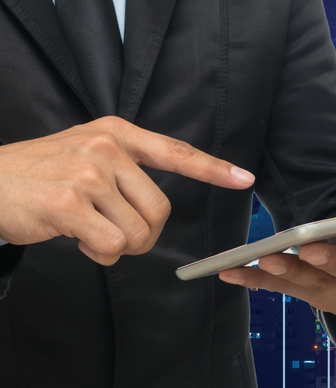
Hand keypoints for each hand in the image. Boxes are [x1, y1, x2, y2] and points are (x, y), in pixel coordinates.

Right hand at [0, 116, 254, 264]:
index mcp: (116, 133)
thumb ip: (125, 169)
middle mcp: (106, 147)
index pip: (175, 151)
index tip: (244, 179)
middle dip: (144, 235)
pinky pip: (111, 246)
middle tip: (115, 235)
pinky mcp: (69, 203)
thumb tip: (157, 208)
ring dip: (118, 247)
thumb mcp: (85, 154)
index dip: (213, 168)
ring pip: (137, 232)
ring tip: (89, 232)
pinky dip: (99, 254)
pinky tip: (76, 238)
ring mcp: (87, 173)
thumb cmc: (39, 176)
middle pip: (161, 209)